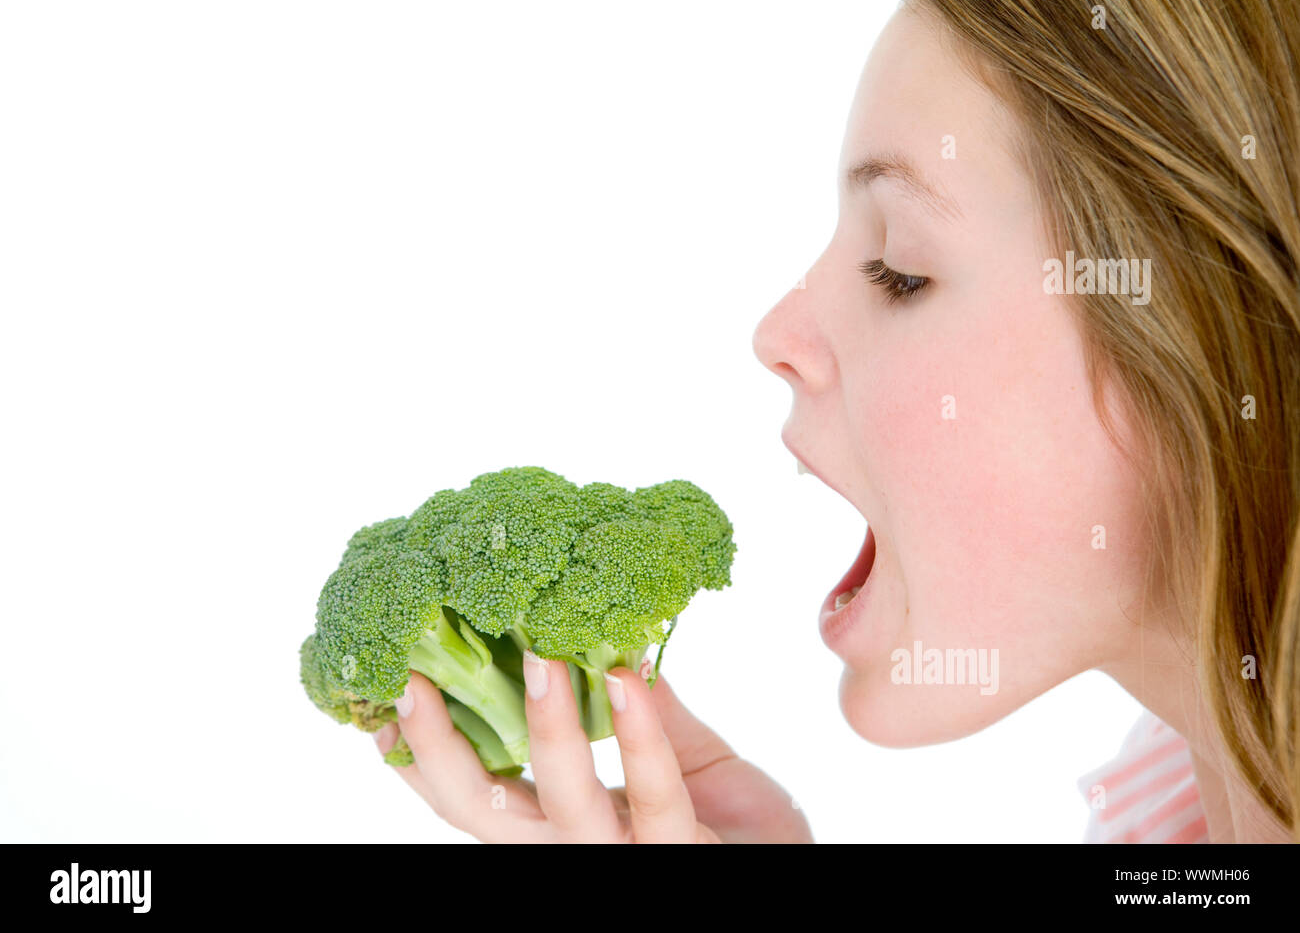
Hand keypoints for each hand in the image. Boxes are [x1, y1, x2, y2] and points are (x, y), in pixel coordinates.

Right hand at [373, 658, 812, 842]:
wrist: (797, 871)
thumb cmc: (732, 823)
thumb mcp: (676, 756)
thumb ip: (638, 711)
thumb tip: (604, 634)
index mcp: (557, 825)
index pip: (471, 796)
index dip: (418, 757)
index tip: (378, 699)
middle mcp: (573, 851)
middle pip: (482, 815)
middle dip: (439, 751)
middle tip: (413, 676)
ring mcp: (623, 861)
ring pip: (558, 808)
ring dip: (543, 727)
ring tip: (537, 655)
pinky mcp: (682, 861)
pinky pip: (655, 800)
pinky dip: (640, 735)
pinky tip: (627, 678)